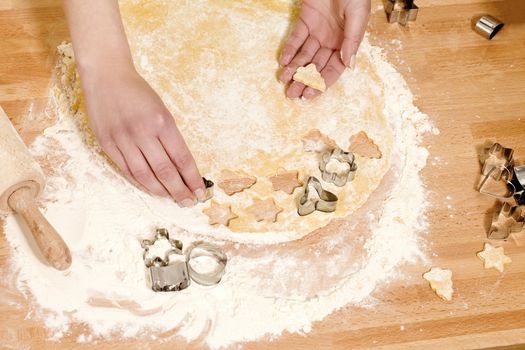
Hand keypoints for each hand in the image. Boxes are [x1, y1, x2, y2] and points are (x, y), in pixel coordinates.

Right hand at [81, 67, 204, 206]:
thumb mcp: (163, 110)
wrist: (106, 76)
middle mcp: (143, 133)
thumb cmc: (139, 93)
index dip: (192, 178)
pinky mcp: (107, 144)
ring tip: (172, 198)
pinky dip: (141, 183)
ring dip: (161, 191)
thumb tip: (182, 167)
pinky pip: (127, 170)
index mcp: (162, 122)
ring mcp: (123, 140)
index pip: (182, 159)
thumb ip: (171, 138)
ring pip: (145, 176)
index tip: (200, 191)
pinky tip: (152, 188)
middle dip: (180, 190)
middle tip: (189, 201)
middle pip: (165, 171)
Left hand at [279, 0, 370, 98]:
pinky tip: (283, 61)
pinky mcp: (305, 20)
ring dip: (294, 68)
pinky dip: (289, 49)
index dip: (321, 83)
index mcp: (347, 44)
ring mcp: (318, 32)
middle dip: (304, 81)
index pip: (333, 69)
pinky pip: (295, 38)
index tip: (310, 95)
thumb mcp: (358, 16)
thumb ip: (352, 40)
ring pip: (304, 55)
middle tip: (292, 95)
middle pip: (316, 66)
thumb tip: (349, 65)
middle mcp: (331, 42)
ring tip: (284, 80)